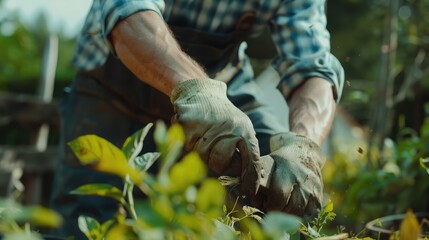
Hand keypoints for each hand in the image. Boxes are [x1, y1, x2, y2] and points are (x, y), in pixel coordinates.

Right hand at [171, 78, 261, 194]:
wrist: (202, 92)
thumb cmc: (224, 117)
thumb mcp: (241, 128)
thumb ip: (246, 152)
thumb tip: (249, 184)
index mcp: (244, 130)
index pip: (251, 159)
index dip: (250, 177)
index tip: (249, 192)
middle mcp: (228, 128)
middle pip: (219, 164)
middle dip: (216, 162)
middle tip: (214, 148)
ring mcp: (206, 126)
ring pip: (200, 157)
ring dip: (200, 151)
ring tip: (204, 136)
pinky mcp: (186, 123)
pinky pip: (185, 147)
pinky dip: (187, 142)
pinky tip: (193, 131)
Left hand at [254, 132, 325, 220]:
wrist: (304, 152)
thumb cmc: (278, 162)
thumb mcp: (265, 162)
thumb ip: (253, 175)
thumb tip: (242, 192)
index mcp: (283, 167)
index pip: (277, 192)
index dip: (266, 201)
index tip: (260, 201)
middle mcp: (299, 176)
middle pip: (286, 203)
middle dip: (274, 209)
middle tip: (269, 207)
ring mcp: (311, 186)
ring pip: (298, 211)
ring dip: (286, 215)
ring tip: (279, 208)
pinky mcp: (319, 195)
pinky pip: (310, 215)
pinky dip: (300, 218)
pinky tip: (292, 212)